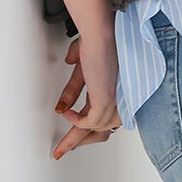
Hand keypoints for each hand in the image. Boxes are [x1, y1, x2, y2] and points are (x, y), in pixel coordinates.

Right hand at [52, 32, 121, 159]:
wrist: (100, 32)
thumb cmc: (97, 39)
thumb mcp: (81, 68)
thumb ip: (73, 87)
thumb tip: (63, 103)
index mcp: (116, 87)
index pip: (107, 115)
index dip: (89, 127)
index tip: (74, 135)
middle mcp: (119, 94)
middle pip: (104, 127)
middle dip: (81, 141)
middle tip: (62, 149)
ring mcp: (114, 98)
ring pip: (97, 128)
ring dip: (77, 137)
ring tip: (63, 143)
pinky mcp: (105, 99)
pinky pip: (89, 122)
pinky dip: (76, 122)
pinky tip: (66, 115)